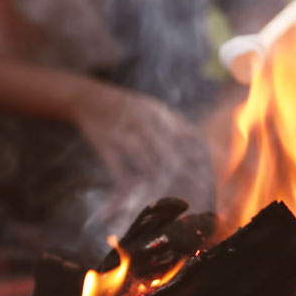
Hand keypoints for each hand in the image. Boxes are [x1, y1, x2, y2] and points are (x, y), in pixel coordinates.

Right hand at [71, 82, 204, 189]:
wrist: (87, 98)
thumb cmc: (126, 107)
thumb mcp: (153, 107)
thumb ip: (175, 123)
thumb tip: (200, 141)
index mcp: (158, 112)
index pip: (186, 136)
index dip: (198, 156)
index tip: (208, 174)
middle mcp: (143, 120)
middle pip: (169, 150)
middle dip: (184, 172)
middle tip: (196, 191)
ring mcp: (123, 131)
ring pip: (145, 159)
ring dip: (158, 179)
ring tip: (169, 197)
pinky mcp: (103, 143)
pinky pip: (118, 167)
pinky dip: (127, 184)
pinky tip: (135, 196)